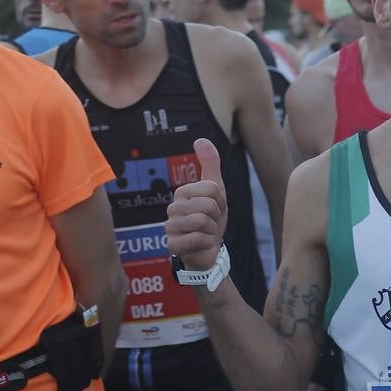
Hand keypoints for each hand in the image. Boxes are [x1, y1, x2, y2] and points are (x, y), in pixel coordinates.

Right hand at [166, 138, 227, 270]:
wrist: (208, 250)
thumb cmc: (211, 219)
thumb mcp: (216, 190)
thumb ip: (210, 164)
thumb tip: (200, 139)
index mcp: (182, 193)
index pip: (212, 189)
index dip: (220, 201)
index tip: (215, 209)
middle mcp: (172, 208)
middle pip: (208, 205)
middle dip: (216, 216)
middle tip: (210, 223)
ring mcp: (170, 227)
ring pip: (203, 222)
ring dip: (212, 230)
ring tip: (205, 233)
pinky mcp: (172, 245)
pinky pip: (199, 239)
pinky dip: (206, 243)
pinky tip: (200, 244)